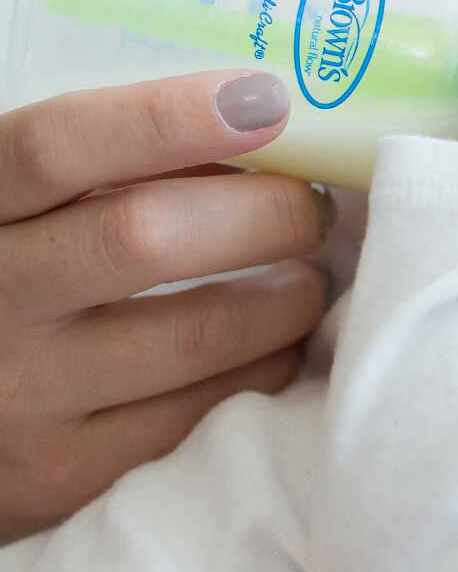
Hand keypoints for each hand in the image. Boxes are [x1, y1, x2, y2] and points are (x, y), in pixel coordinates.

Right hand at [0, 71, 332, 541]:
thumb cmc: (21, 275)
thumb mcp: (34, 209)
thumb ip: (113, 167)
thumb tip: (262, 128)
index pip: (57, 146)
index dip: (166, 117)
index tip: (265, 98)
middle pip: (147, 237)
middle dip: (266, 213)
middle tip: (314, 207)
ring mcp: (24, 396)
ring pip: (199, 333)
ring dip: (289, 297)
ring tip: (309, 278)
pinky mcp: (68, 472)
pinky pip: (206, 411)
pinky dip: (268, 366)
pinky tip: (277, 344)